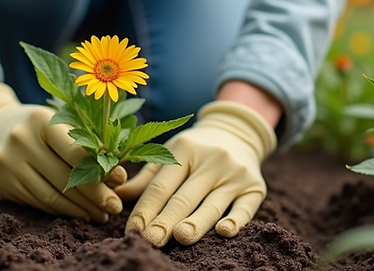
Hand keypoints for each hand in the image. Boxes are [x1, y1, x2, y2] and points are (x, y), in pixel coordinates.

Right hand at [0, 83, 124, 221]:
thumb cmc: (38, 126)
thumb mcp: (60, 122)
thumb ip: (89, 144)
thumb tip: (118, 178)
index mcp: (41, 119)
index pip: (77, 153)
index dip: (102, 172)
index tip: (120, 184)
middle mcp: (20, 139)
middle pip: (66, 178)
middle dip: (95, 197)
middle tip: (114, 208)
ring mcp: (6, 162)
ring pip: (51, 196)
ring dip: (79, 210)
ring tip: (98, 215)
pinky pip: (36, 202)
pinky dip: (59, 210)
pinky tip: (76, 213)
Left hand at [116, 100, 276, 245]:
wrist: (237, 132)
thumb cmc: (195, 149)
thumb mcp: (170, 154)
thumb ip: (146, 177)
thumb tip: (118, 197)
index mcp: (184, 149)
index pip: (161, 186)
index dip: (145, 209)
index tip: (133, 231)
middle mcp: (211, 160)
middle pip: (184, 197)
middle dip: (165, 221)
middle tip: (151, 240)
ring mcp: (235, 173)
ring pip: (212, 204)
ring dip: (196, 223)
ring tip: (180, 238)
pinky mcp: (255, 187)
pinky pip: (245, 208)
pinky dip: (235, 220)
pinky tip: (223, 232)